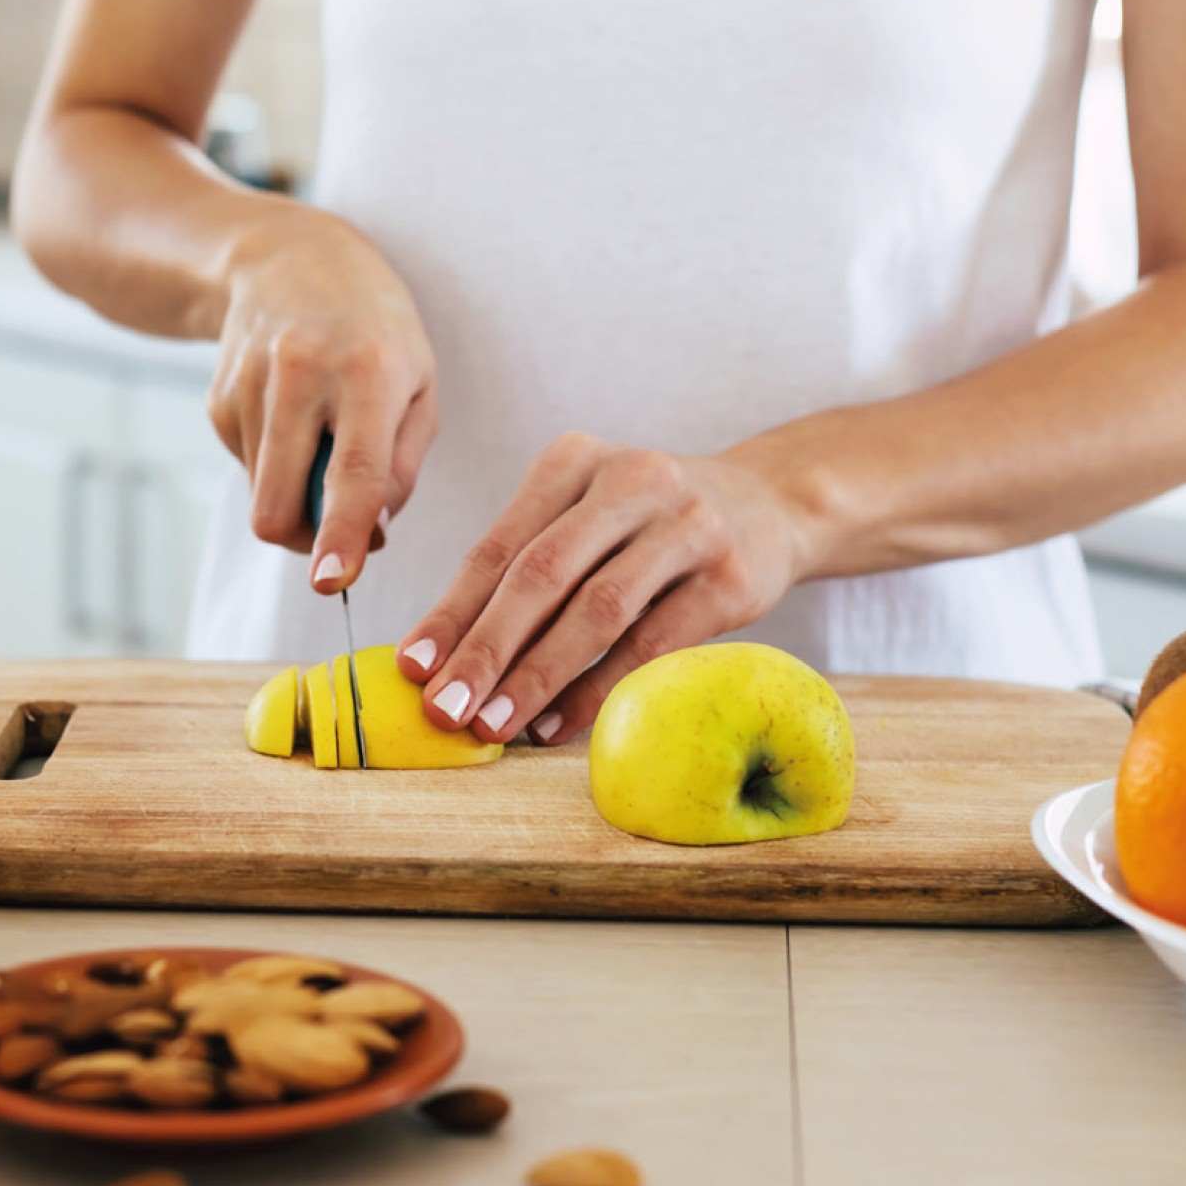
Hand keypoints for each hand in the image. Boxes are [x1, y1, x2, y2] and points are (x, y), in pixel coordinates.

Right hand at [208, 209, 437, 588]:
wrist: (288, 258)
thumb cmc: (376, 330)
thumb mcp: (420, 383)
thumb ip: (404, 465)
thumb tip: (373, 536)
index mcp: (368, 373)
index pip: (353, 471)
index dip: (342, 533)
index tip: (334, 580)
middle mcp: (302, 376)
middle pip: (279, 499)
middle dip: (306, 542)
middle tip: (339, 538)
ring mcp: (250, 386)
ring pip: (262, 494)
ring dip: (297, 498)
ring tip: (325, 445)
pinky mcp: (218, 399)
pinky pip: (249, 469)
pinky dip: (276, 465)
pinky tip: (294, 418)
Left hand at [396, 434, 809, 743]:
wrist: (772, 503)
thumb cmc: (652, 524)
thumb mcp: (589, 515)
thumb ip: (527, 566)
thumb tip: (443, 657)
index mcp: (577, 460)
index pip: (501, 544)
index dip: (453, 609)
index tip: (414, 668)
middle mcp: (634, 480)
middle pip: (543, 572)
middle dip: (486, 647)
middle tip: (444, 708)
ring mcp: (689, 524)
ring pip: (598, 608)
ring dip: (539, 674)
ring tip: (495, 725)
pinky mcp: (731, 575)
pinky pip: (655, 641)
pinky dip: (601, 687)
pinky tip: (562, 722)